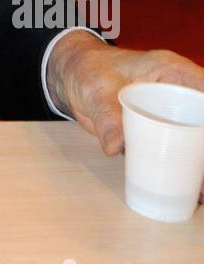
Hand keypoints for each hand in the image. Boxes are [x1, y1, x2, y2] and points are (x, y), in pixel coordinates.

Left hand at [47, 32, 203, 200]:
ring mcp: (170, 113)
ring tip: (200, 193)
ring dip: (199, 163)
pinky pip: (178, 149)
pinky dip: (185, 168)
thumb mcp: (95, 90)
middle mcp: (177, 92)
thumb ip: (107, 116)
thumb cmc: (88, 70)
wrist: (73, 78)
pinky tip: (191, 191)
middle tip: (202, 183)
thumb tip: (116, 146)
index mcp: (170, 72)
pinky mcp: (160, 130)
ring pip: (196, 139)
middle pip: (202, 121)